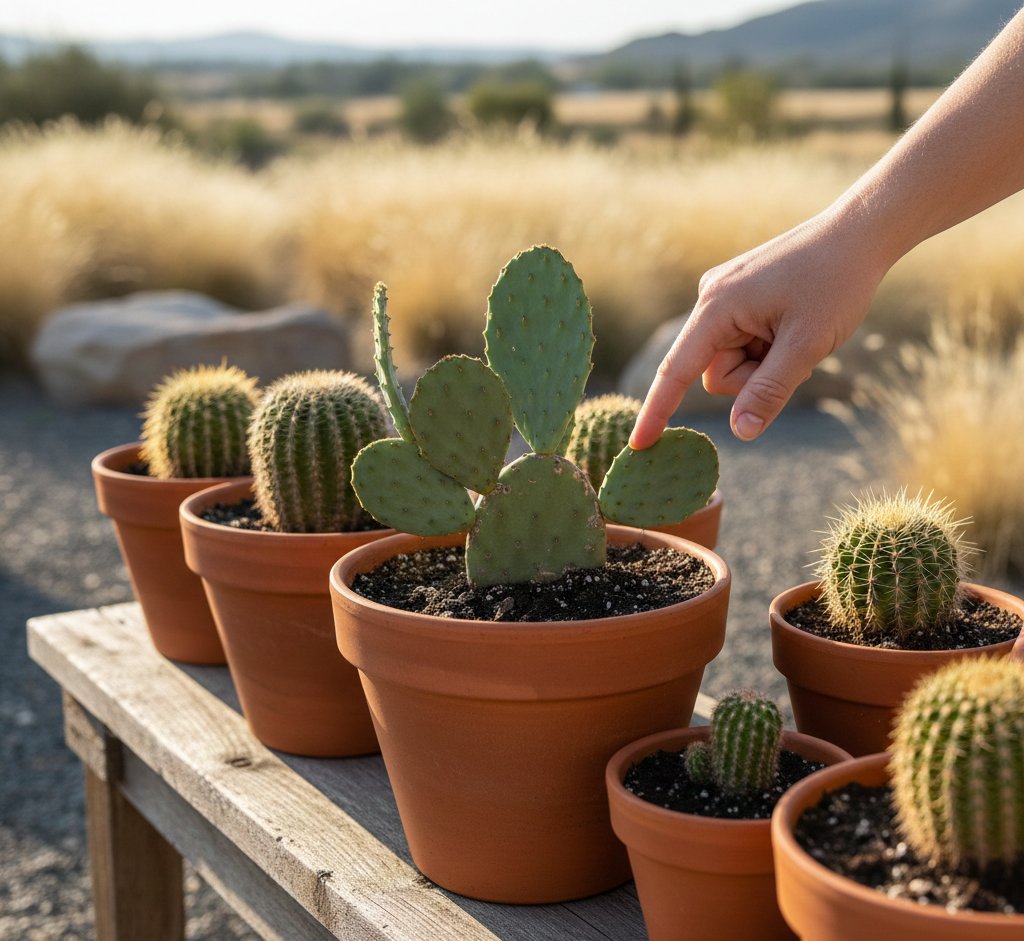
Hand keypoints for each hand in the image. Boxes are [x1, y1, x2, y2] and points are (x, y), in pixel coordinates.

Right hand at [630, 209, 888, 446]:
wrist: (861, 232)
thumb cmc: (836, 283)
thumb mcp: (806, 346)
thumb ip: (769, 391)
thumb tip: (740, 432)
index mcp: (717, 306)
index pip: (677, 371)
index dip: (657, 411)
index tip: (638, 446)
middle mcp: (710, 298)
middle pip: (716, 371)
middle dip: (754, 377)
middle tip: (798, 354)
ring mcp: (724, 294)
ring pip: (732, 359)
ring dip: (765, 362)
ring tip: (800, 334)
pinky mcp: (739, 294)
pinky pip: (743, 340)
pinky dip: (768, 346)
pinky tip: (795, 322)